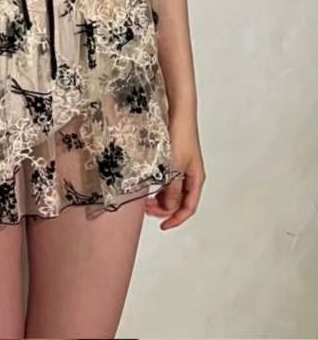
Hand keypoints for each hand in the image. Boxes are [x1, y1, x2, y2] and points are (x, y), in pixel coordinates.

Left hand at [144, 112, 205, 229]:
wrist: (178, 112)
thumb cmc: (179, 137)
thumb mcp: (174, 167)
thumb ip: (172, 189)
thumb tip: (168, 208)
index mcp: (196, 179)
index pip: (188, 208)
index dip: (175, 219)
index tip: (161, 226)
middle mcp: (190, 175)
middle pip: (179, 201)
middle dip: (163, 209)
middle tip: (145, 209)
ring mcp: (181, 167)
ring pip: (171, 190)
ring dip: (159, 197)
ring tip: (143, 198)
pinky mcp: (173, 158)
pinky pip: (166, 179)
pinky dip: (157, 185)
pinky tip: (147, 184)